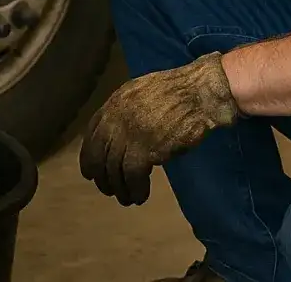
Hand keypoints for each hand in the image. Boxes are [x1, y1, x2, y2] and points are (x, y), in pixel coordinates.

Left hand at [79, 52, 237, 205]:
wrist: (201, 92)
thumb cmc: (180, 92)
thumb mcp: (144, 94)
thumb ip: (128, 112)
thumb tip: (121, 138)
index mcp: (115, 102)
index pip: (92, 134)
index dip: (89, 156)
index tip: (91, 172)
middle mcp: (116, 117)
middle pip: (98, 154)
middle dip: (101, 176)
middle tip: (108, 189)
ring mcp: (129, 132)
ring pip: (113, 168)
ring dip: (118, 188)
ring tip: (126, 198)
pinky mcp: (145, 148)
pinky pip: (132, 176)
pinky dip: (135, 189)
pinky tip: (140, 196)